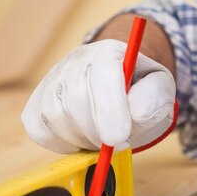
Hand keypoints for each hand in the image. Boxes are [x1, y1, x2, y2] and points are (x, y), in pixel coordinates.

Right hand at [21, 39, 175, 152]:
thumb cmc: (142, 91)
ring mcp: (51, 81)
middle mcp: (76, 61)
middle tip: (119, 142)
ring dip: (83, 139)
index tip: (119, 138)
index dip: (109, 110)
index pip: (103, 76)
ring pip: (56, 117)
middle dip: (99, 131)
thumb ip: (154, 98)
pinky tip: (82, 137)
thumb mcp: (160, 90)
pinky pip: (40, 130)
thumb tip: (135, 114)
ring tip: (103, 136)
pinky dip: (63, 143)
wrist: (122, 89)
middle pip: (76, 100)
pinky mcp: (36, 104)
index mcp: (110, 52)